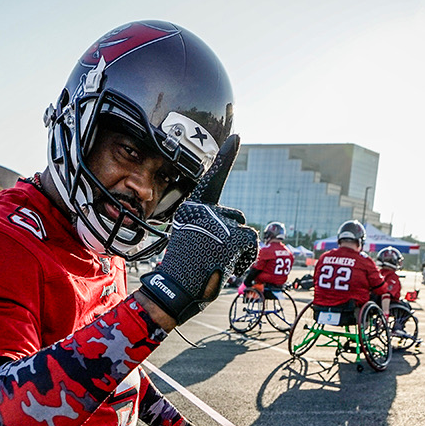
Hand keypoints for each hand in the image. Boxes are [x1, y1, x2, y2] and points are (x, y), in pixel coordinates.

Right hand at [139, 135, 258, 323]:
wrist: (173, 290)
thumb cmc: (184, 269)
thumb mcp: (194, 239)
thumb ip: (211, 226)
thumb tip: (239, 227)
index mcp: (192, 208)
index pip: (212, 179)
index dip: (226, 157)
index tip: (237, 135)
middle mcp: (203, 211)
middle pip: (237, 218)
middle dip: (233, 239)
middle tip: (212, 257)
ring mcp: (216, 223)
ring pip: (245, 232)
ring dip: (238, 252)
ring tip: (217, 263)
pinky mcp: (229, 237)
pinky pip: (251, 244)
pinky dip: (244, 258)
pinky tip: (226, 266)